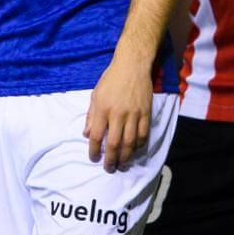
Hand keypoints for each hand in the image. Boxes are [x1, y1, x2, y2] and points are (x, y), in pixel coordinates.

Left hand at [85, 54, 151, 171]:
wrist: (132, 66)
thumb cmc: (111, 79)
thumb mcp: (95, 95)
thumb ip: (91, 116)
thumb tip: (87, 134)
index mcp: (102, 109)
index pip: (96, 136)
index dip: (94, 150)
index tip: (93, 158)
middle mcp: (118, 114)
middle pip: (114, 144)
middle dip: (110, 160)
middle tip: (109, 168)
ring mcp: (133, 114)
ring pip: (130, 143)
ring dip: (125, 157)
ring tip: (121, 164)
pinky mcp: (146, 113)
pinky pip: (143, 134)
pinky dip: (139, 145)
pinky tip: (134, 150)